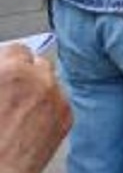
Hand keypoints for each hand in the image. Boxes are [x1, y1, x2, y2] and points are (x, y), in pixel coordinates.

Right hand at [0, 45, 70, 172]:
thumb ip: (0, 75)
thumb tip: (6, 69)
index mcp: (12, 71)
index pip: (18, 50)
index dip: (10, 61)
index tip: (6, 68)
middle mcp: (40, 80)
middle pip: (38, 62)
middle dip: (27, 72)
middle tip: (15, 88)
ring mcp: (57, 98)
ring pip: (51, 82)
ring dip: (40, 88)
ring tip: (22, 107)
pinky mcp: (67, 117)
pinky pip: (60, 101)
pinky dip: (49, 107)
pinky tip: (32, 123)